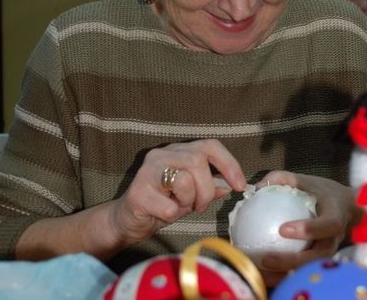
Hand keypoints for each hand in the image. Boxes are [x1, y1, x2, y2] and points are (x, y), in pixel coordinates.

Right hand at [108, 139, 245, 246]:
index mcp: (178, 151)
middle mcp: (162, 154)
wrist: (127, 220)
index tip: (239, 185)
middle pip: (198, 161)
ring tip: (179, 207)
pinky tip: (163, 214)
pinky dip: (172, 215)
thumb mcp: (192, 194)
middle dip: (206, 190)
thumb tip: (231, 184)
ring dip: (189, 202)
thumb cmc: (162, 203)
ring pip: (184, 181)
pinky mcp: (138, 192)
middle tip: (200, 206)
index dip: (229, 163)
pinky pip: (169, 206)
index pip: (210, 145)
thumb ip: (210, 186)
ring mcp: (147, 171)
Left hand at [254, 171, 354, 286]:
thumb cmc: (324, 192)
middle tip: (267, 259)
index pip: (327, 225)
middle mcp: (335, 238)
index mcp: (336, 215)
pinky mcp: (322, 260)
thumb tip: (258, 186)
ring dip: (288, 273)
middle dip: (294, 261)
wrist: (348, 208)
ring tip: (262, 272)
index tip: (282, 229)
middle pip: (319, 255)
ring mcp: (330, 252)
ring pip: (311, 268)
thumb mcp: (307, 181)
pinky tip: (265, 275)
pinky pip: (305, 271)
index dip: (308, 229)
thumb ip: (284, 179)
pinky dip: (286, 275)